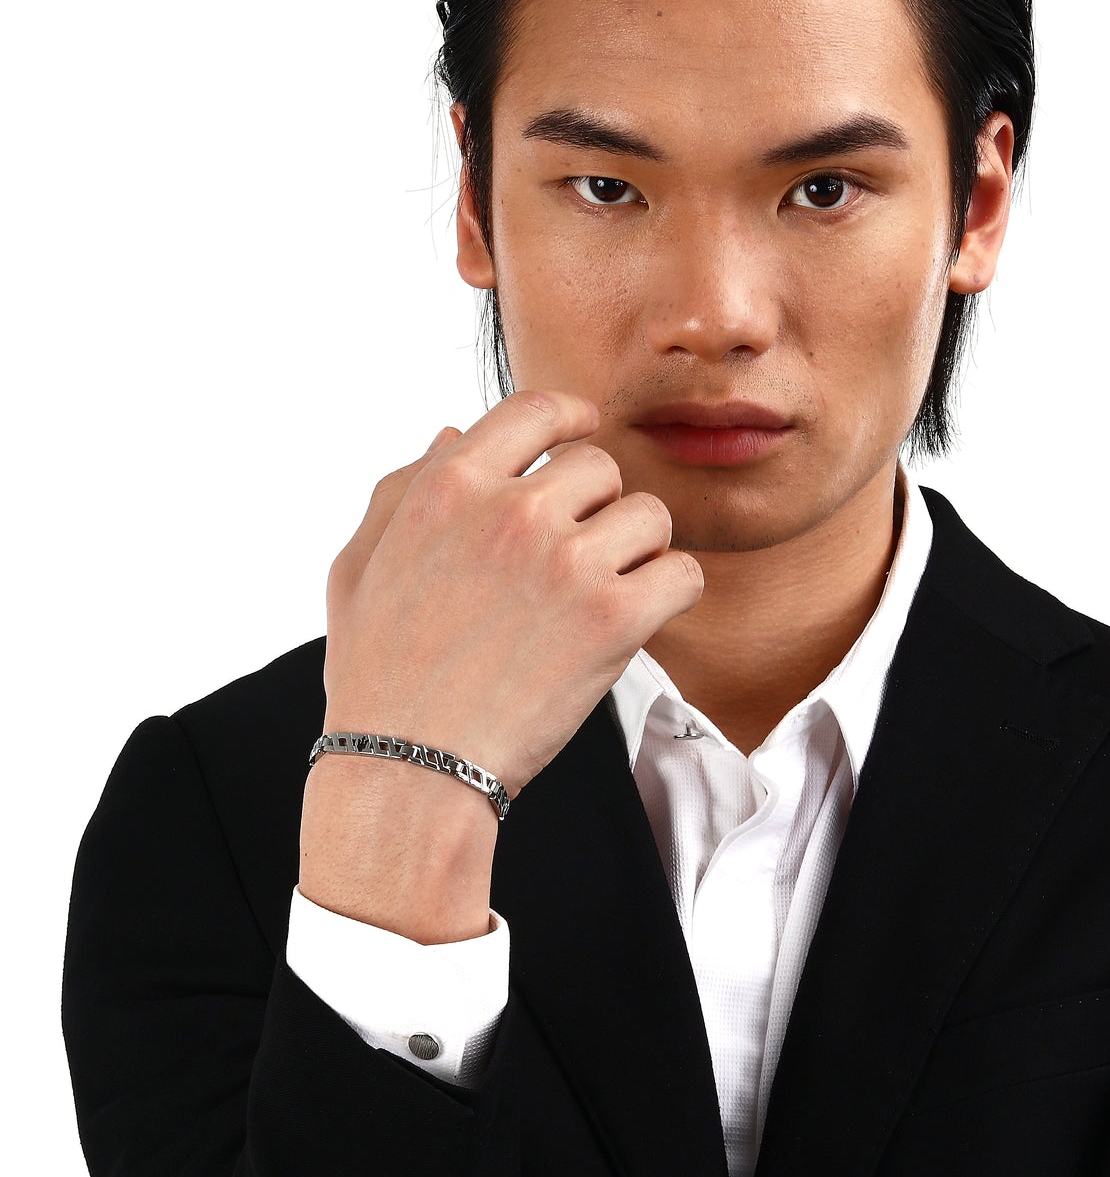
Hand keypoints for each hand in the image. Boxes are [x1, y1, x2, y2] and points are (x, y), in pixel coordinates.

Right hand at [299, 389, 701, 941]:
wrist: (410, 767)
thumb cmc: (379, 674)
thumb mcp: (359, 566)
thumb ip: (402, 489)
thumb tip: (453, 431)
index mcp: (449, 487)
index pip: (535, 409)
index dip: (572, 415)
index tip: (587, 428)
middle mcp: (512, 511)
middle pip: (601, 466)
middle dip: (598, 506)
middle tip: (582, 555)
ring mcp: (567, 562)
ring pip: (649, 515)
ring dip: (638, 549)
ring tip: (607, 590)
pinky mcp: (614, 618)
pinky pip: (682, 573)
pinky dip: (672, 592)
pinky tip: (642, 615)